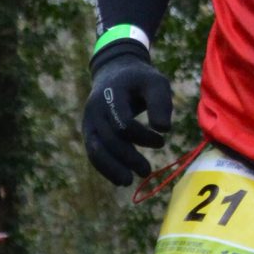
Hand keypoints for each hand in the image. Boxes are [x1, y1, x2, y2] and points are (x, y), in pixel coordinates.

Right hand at [82, 53, 174, 186]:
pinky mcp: (89, 131)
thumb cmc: (140, 79)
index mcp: (111, 95)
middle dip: (128, 158)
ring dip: (111, 168)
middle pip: (109, 139)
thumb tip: (164, 129)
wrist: (115, 72)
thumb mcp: (156, 82)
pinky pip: (93, 152)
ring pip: (95, 149)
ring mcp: (89, 121)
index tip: (161, 141)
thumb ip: (161, 102)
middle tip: (146, 171)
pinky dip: (104, 167)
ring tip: (127, 182)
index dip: (143, 136)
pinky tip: (119, 179)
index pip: (124, 123)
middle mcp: (95, 109)